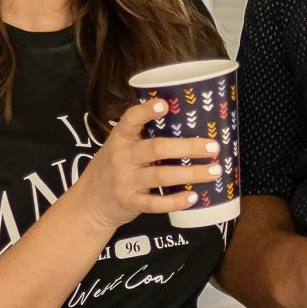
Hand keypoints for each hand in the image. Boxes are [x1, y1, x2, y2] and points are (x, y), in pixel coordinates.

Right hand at [64, 100, 220, 232]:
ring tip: (214, 171)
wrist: (92, 199)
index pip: (131, 119)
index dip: (146, 111)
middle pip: (156, 148)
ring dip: (191, 173)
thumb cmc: (115, 165)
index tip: (165, 104)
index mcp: (121, 137)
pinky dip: (176, 201)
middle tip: (213, 147)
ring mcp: (126, 181)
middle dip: (187, 147)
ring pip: (161, 176)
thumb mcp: (121, 145)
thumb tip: (188, 121)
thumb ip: (143, 135)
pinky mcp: (131, 202)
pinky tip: (193, 197)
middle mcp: (122, 157)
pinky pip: (156, 203)